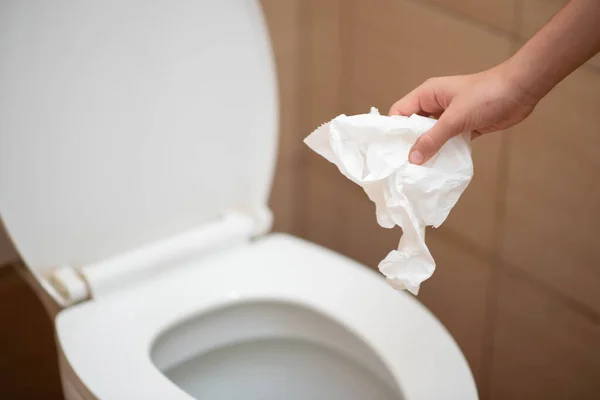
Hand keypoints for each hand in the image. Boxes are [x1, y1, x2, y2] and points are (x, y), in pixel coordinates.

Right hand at [389, 65, 537, 164]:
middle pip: (413, 126)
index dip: (393, 130)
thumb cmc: (486, 96)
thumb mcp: (455, 118)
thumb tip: (412, 159)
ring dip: (426, 150)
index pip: (400, 112)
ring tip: (418, 171)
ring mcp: (449, 116)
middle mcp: (435, 104)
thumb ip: (433, 139)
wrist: (521, 90)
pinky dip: (442, 152)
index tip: (389, 152)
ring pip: (430, 136)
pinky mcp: (463, 126)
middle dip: (408, 144)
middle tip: (402, 166)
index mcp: (427, 94)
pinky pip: (446, 142)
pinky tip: (438, 167)